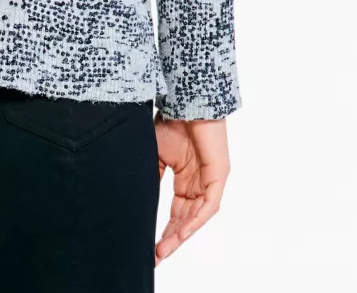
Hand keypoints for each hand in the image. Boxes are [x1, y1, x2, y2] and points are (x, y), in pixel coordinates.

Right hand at [154, 112, 229, 264]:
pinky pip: (208, 205)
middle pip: (185, 219)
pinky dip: (195, 220)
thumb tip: (137, 200)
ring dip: (180, 234)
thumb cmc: (171, 121)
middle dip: (171, 239)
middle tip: (156, 255)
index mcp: (184, 178)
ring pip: (196, 216)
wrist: (186, 100)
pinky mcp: (219, 175)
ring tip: (164, 249)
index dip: (164, 230)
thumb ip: (151, 176)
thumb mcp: (154, 154)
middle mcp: (198, 183)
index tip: (150, 246)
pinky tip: (182, 233)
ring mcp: (210, 180)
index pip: (176, 212)